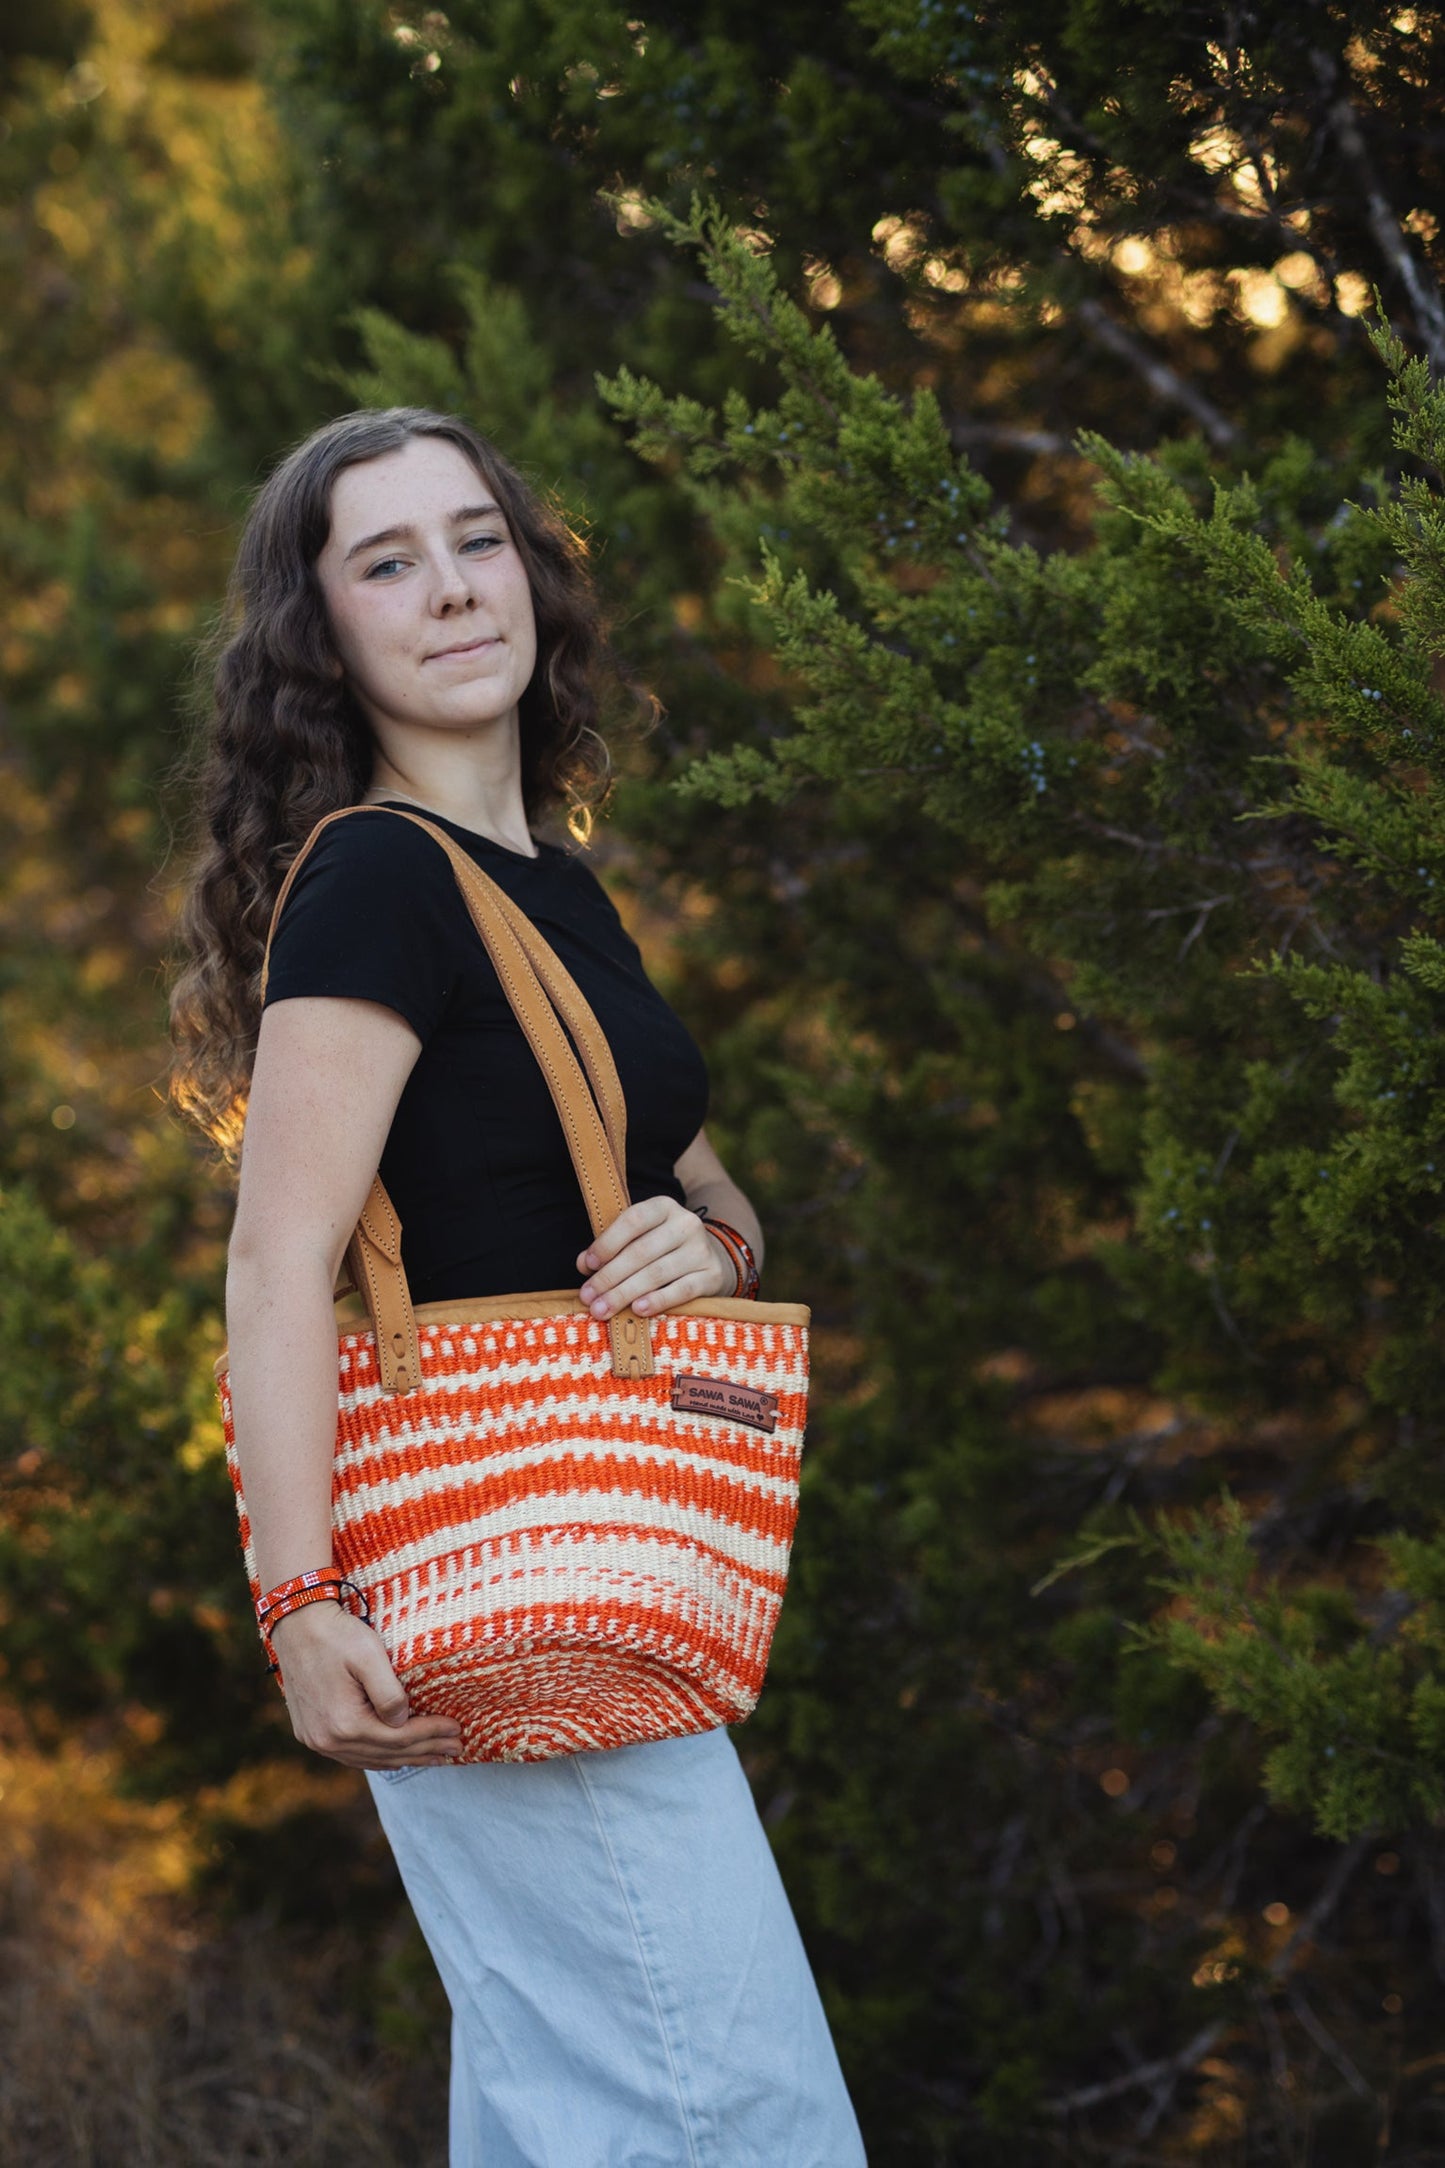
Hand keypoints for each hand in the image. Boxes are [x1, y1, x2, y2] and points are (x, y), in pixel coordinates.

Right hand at [268, 1599, 462, 1769]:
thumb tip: (403, 1721)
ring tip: (434, 1755)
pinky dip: (379, 1756)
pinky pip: (352, 1754)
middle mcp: (328, 1740)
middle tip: (456, 1747)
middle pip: (388, 1754)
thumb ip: (390, 1694)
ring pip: (370, 1759)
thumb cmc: (336, 1636)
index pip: (399, 1738)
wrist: (296, 1624)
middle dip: (425, 1750)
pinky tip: (396, 1756)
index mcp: (344, 1724)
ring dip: (405, 1758)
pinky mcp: (311, 1733)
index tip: (457, 1729)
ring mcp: (316, 1740)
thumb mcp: (369, 1657)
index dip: (431, 1734)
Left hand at [577, 1196, 734, 1319]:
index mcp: (664, 1207)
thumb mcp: (640, 1238)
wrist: (713, 1259)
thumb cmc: (664, 1248)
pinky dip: (658, 1300)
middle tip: (589, 1297)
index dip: (607, 1243)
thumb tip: (584, 1264)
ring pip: (657, 1273)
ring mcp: (701, 1250)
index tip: (587, 1266)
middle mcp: (685, 1224)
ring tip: (603, 1309)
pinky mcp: (712, 1275)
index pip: (633, 1220)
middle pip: (641, 1252)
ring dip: (625, 1293)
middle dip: (610, 1277)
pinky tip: (637, 1310)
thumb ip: (611, 1247)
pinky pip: (682, 1290)